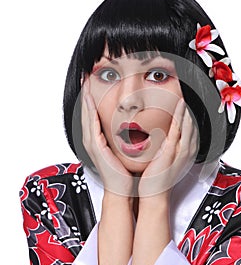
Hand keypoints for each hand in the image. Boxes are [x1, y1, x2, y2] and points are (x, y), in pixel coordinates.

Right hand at [81, 75, 133, 195]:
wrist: (121, 186)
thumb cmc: (122, 168)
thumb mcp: (122, 147)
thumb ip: (122, 135)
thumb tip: (131, 124)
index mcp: (97, 138)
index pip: (92, 113)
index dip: (91, 98)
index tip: (91, 83)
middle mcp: (91, 139)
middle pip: (86, 111)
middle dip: (85, 94)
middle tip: (84, 77)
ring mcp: (92, 143)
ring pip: (87, 116)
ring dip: (85, 100)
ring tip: (85, 84)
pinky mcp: (96, 147)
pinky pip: (92, 125)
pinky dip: (90, 112)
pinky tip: (89, 101)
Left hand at [138, 98, 197, 196]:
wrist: (154, 192)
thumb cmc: (159, 175)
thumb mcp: (166, 156)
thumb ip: (167, 143)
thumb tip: (163, 132)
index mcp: (187, 149)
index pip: (192, 126)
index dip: (192, 112)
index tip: (190, 98)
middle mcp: (188, 148)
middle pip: (193, 123)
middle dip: (192, 107)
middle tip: (192, 90)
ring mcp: (182, 150)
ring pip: (188, 124)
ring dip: (188, 108)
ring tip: (188, 94)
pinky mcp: (173, 152)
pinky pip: (178, 130)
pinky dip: (180, 116)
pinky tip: (180, 105)